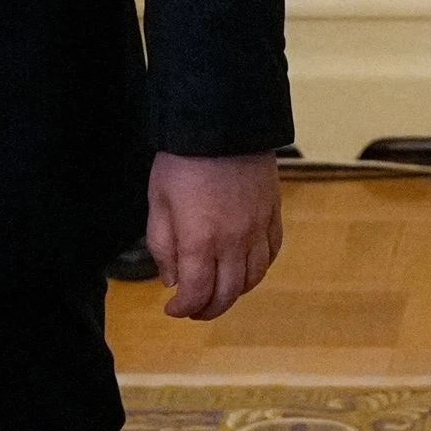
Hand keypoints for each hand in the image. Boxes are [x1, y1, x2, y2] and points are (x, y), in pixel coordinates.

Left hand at [145, 151, 283, 321]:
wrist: (221, 121)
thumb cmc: (183, 160)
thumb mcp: (158, 203)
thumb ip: (163, 246)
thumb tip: (172, 279)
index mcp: (200, 241)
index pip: (196, 293)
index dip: (183, 309)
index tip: (173, 308)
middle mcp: (233, 241)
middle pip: (227, 294)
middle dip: (208, 309)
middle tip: (195, 310)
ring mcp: (258, 228)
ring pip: (253, 278)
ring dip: (235, 293)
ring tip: (219, 291)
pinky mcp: (272, 213)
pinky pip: (272, 252)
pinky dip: (259, 268)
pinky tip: (246, 267)